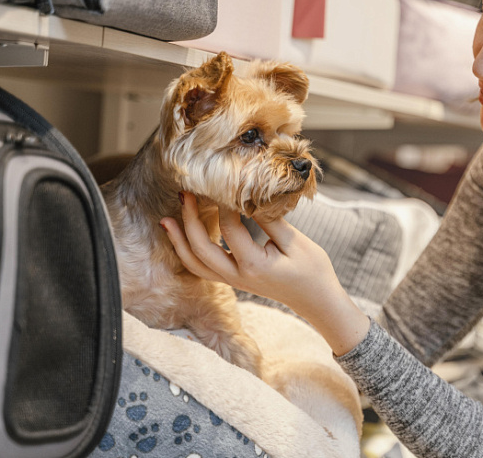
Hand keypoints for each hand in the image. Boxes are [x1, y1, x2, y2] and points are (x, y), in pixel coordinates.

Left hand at [160, 192, 369, 355]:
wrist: (317, 300)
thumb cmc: (312, 270)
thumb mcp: (296, 242)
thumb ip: (270, 220)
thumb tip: (248, 198)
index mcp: (253, 264)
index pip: (229, 228)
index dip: (224, 203)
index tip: (225, 183)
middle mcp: (237, 276)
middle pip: (200, 248)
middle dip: (188, 220)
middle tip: (184, 194)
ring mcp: (233, 281)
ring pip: (195, 264)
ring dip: (179, 241)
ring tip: (166, 220)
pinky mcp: (234, 281)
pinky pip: (203, 269)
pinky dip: (189, 254)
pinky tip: (183, 238)